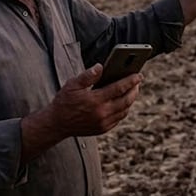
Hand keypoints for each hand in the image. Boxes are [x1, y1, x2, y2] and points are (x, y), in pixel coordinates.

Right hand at [20, 65, 142, 161]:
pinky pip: (119, 118)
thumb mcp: (72, 84)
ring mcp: (103, 123)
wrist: (57, 124)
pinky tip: (124, 102)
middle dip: (134, 90)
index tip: (138, 75)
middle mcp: (101, 113)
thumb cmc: (64, 101)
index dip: (130, 81)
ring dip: (131, 99)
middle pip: (126, 100)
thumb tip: (101, 66)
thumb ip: (88, 75)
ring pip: (124, 110)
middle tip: (138, 81)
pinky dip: (124, 109)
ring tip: (133, 90)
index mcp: (95, 100)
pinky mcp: (103, 129)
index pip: (119, 88)